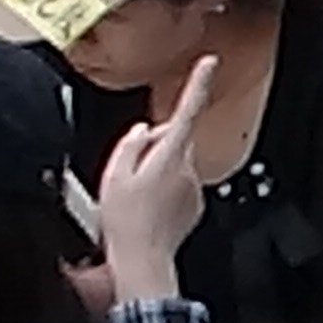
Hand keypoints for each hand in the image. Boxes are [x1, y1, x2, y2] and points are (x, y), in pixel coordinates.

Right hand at [97, 60, 217, 295]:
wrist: (142, 260)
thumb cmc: (125, 221)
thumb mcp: (113, 175)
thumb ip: (130, 145)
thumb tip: (141, 131)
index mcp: (169, 155)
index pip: (188, 110)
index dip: (199, 83)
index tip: (210, 62)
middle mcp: (188, 168)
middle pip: (175, 139)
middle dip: (156, 144)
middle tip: (130, 170)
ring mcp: (193, 188)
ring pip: (177, 163)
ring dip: (159, 170)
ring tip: (136, 195)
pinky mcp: (194, 205)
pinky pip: (180, 186)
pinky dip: (165, 189)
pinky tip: (148, 207)